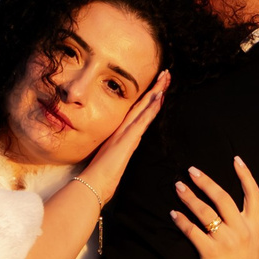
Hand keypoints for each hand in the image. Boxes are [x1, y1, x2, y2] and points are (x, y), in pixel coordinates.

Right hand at [72, 70, 167, 203]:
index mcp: (120, 134)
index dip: (147, 99)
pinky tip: (159, 97)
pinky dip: (151, 108)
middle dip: (154, 89)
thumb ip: (116, 155)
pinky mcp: (127, 139)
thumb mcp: (111, 162)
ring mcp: (125, 132)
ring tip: (166, 78)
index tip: (158, 87)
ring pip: (143, 108)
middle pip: (141, 105)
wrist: (92, 184)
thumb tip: (119, 156)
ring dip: (156, 92)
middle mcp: (122, 129)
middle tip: (166, 73)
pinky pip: (142, 120)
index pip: (137, 112)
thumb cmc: (100, 177)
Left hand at [171, 158, 258, 258]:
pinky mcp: (211, 252)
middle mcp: (242, 231)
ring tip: (178, 187)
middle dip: (206, 181)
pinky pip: (193, 231)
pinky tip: (173, 214)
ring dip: (190, 197)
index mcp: (255, 227)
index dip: (245, 175)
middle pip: (224, 197)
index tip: (236, 160)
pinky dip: (182, 221)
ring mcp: (227, 241)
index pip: (254, 194)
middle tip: (191, 171)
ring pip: (206, 212)